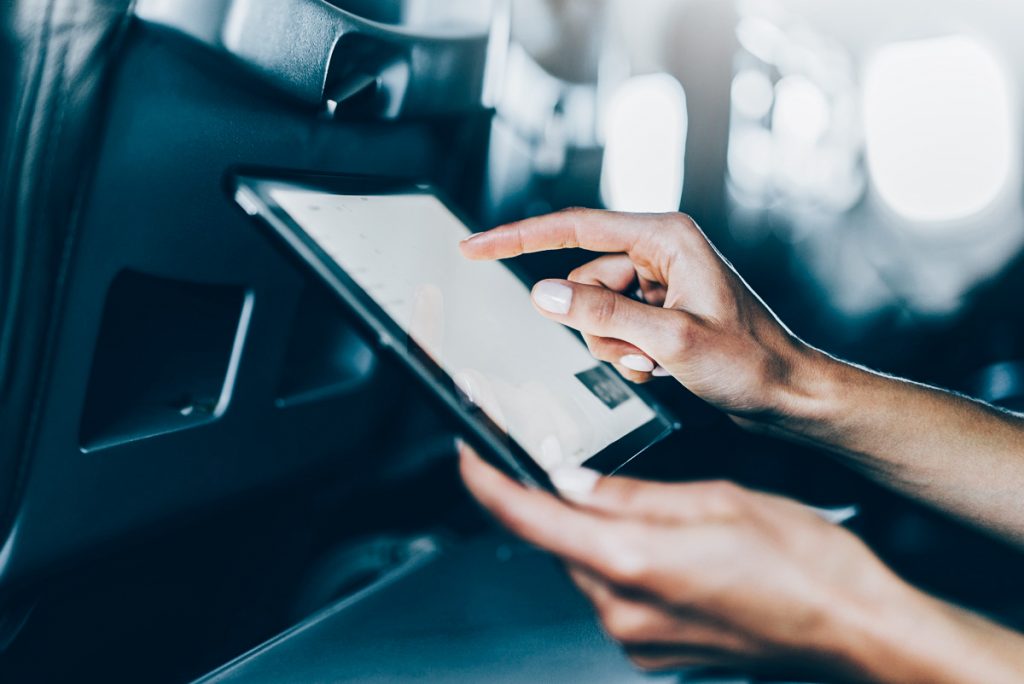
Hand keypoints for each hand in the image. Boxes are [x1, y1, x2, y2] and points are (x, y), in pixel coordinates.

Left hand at [458, 445, 1023, 681]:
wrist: (855, 627)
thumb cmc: (803, 561)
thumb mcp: (714, 499)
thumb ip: (629, 493)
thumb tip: (571, 481)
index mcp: (632, 561)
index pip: (529, 517)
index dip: (487, 482)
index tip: (468, 452)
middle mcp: (622, 610)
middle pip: (556, 542)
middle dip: (551, 500)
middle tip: (562, 461)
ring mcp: (637, 638)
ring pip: (584, 567)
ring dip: (591, 531)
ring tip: (635, 502)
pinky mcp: (653, 651)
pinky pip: (611, 596)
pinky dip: (615, 562)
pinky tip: (655, 543)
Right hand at [460, 209, 825, 425]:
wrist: (787, 393)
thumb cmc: (750, 362)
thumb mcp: (671, 340)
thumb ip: (603, 314)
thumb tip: (544, 294)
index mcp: (666, 238)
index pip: (574, 227)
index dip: (517, 238)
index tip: (474, 246)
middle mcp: (660, 251)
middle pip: (582, 278)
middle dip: (598, 323)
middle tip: (640, 351)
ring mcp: (659, 281)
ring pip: (593, 307)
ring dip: (614, 342)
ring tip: (656, 361)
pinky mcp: (659, 308)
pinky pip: (612, 325)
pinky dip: (625, 351)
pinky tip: (660, 365)